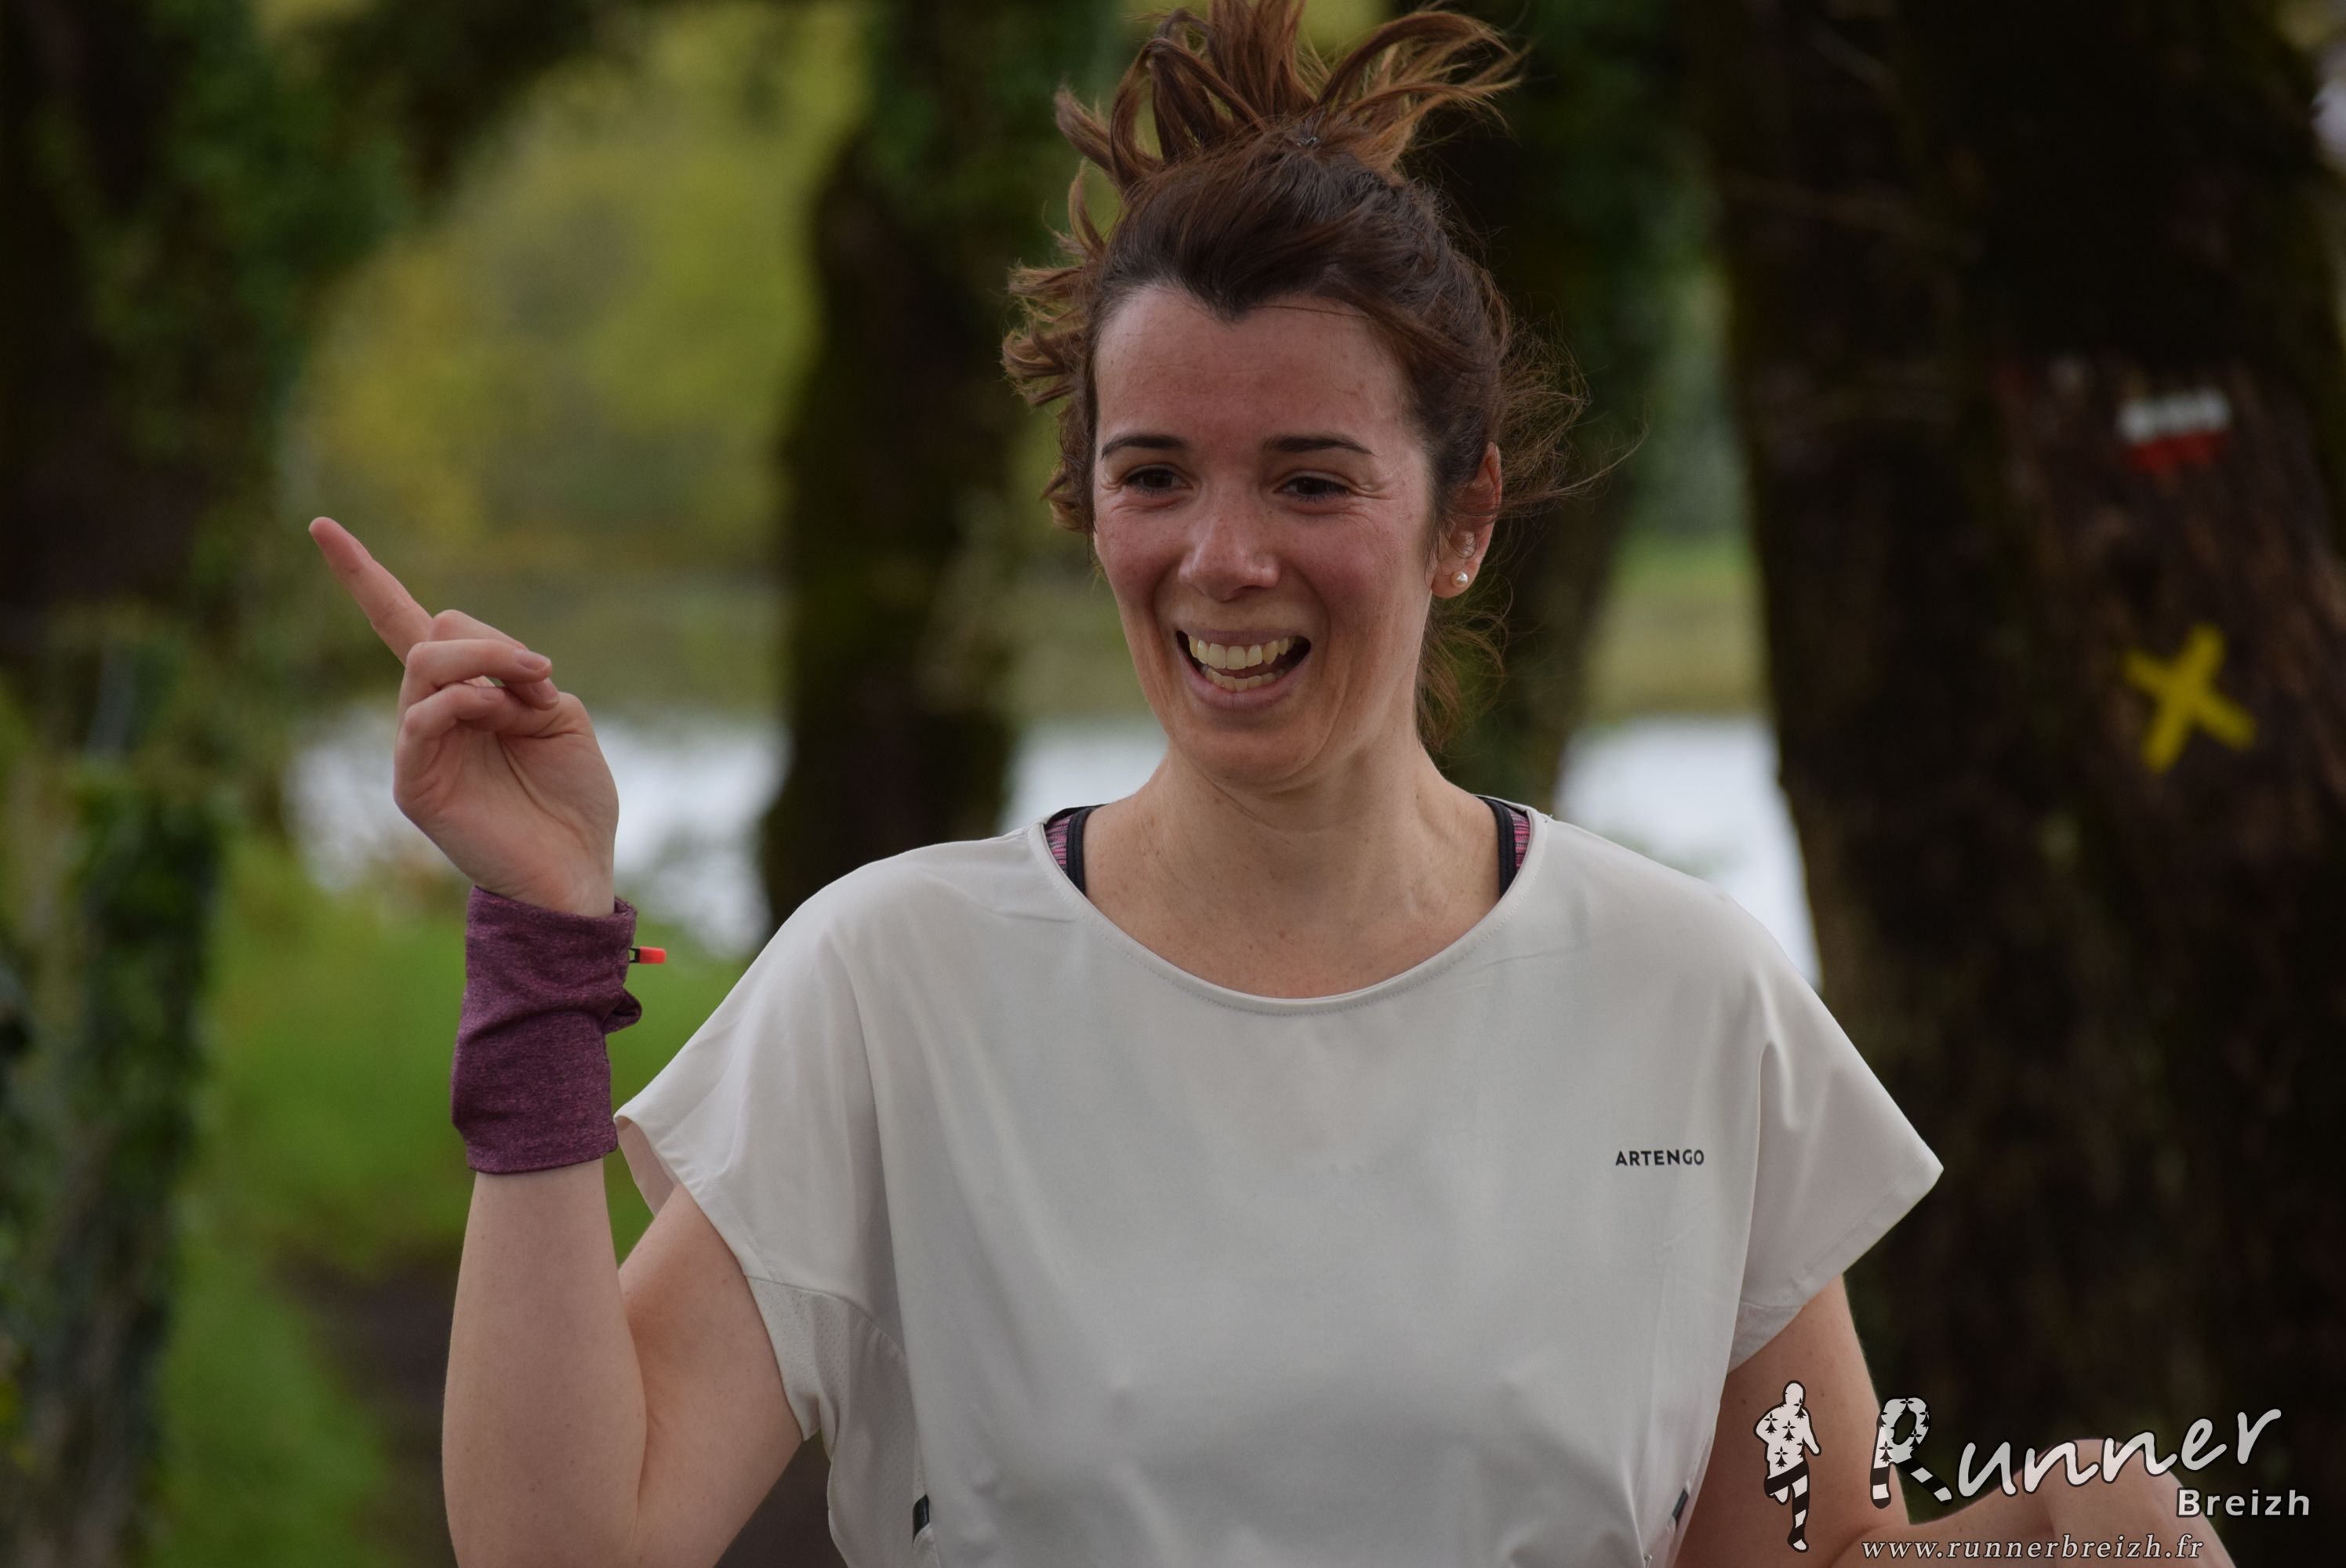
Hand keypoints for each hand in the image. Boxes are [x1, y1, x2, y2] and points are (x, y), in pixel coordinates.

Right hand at [309, 516, 618, 915]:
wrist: (575, 869)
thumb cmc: (574, 799)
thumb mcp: (562, 716)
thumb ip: (523, 678)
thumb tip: (490, 665)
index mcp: (465, 696)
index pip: (405, 624)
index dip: (365, 577)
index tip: (321, 525)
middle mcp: (430, 715)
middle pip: (429, 632)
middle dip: (489, 639)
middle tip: (539, 673)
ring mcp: (417, 747)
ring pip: (425, 664)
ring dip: (485, 661)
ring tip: (531, 690)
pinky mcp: (414, 783)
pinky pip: (421, 716)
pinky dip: (463, 700)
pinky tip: (496, 714)